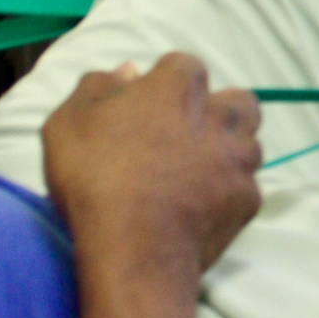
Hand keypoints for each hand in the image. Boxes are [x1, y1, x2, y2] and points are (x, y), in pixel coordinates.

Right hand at [41, 55, 262, 290]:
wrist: (133, 250)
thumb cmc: (95, 179)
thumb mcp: (69, 122)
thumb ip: (99, 86)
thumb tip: (128, 71)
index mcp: (179, 85)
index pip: (183, 67)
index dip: (164, 87)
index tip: (145, 112)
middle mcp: (222, 115)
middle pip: (234, 102)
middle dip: (216, 113)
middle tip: (182, 139)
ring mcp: (240, 158)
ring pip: (247, 144)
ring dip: (226, 152)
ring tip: (193, 175)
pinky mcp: (249, 198)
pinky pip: (244, 187)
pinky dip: (226, 194)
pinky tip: (200, 207)